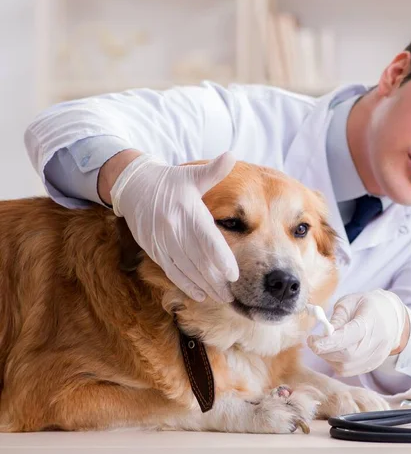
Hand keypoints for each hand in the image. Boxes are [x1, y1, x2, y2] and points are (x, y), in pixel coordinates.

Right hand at [109, 151, 238, 302]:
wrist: (133, 187)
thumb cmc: (170, 181)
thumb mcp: (191, 174)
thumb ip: (213, 170)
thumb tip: (231, 155)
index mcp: (187, 210)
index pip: (206, 239)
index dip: (220, 257)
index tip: (234, 273)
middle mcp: (173, 228)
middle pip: (198, 260)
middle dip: (216, 280)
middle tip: (234, 295)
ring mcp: (161, 241)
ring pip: (185, 269)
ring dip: (204, 285)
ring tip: (222, 298)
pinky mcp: (154, 249)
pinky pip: (171, 270)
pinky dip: (185, 284)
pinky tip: (200, 294)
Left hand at [307, 290, 406, 376]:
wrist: (392, 317)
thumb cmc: (368, 306)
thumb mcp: (350, 302)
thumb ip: (336, 318)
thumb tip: (324, 333)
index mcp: (369, 322)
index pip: (348, 337)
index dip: (328, 342)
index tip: (311, 340)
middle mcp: (375, 343)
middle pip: (346, 356)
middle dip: (324, 351)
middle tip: (315, 341)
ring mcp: (376, 357)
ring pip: (346, 367)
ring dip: (329, 358)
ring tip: (327, 344)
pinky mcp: (372, 365)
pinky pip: (349, 371)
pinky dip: (337, 363)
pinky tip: (337, 351)